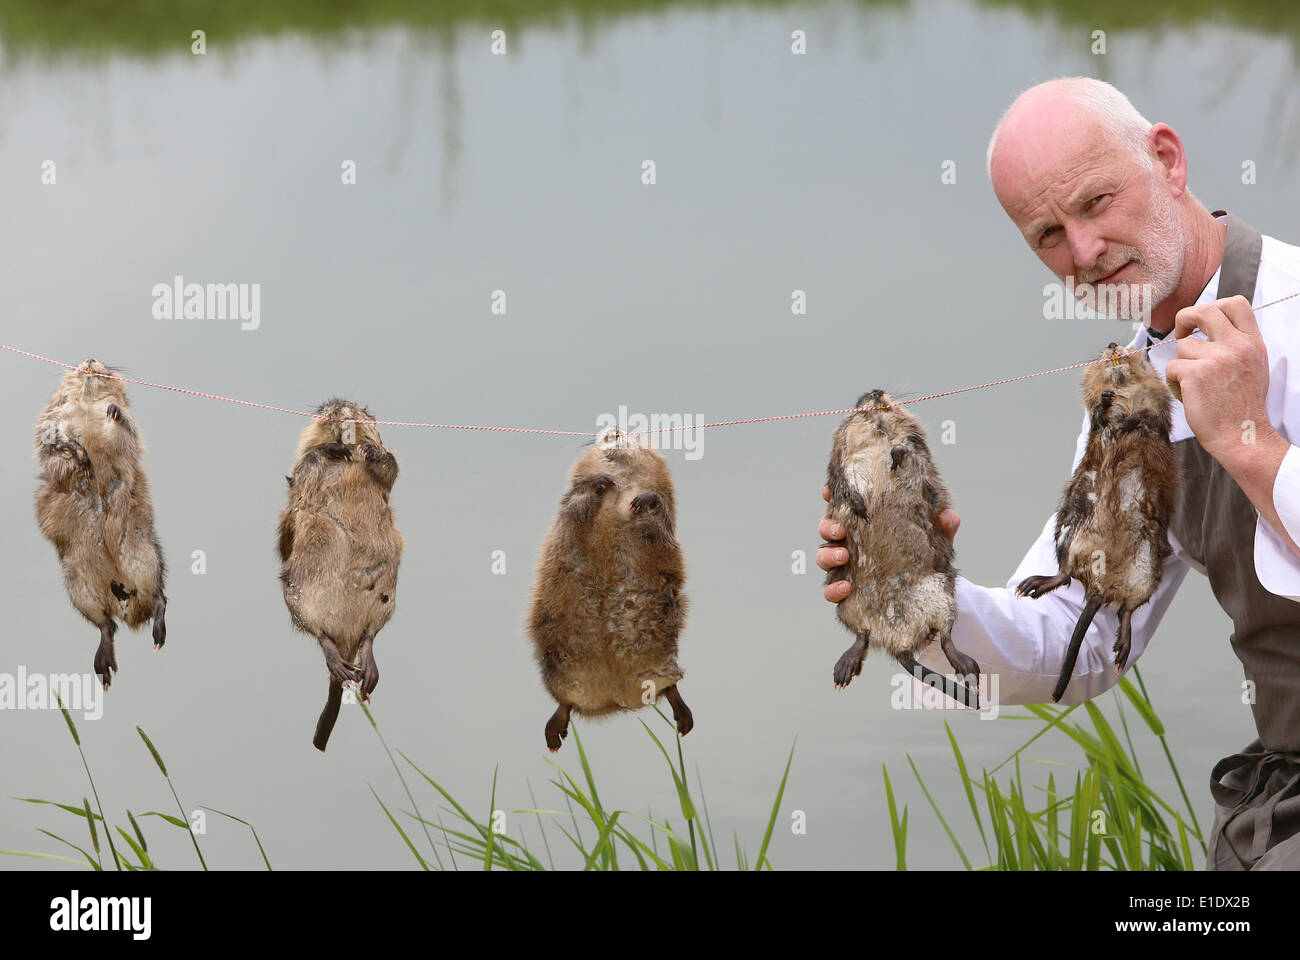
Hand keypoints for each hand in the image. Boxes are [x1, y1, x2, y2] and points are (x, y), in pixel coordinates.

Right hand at [816, 486, 959, 601]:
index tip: (828, 492)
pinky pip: (831, 591)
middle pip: (827, 529)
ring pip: (823, 557)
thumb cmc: (925, 555)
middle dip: (828, 526)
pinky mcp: (847, 592)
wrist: (928, 592)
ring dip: (828, 555)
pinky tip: (846, 588)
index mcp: (866, 524)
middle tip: (840, 530)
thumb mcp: (935, 538)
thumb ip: (942, 526)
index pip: (843, 506)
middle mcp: (850, 543)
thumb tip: (948, 517)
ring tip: (843, 557)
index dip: (831, 496)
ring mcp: (845, 567)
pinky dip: (834, 589)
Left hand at [1165, 295, 1278, 464]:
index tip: (1201, 321)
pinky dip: (1174, 381)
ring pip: (1182, 346)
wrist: (1242, 434)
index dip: (1213, 305)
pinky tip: (1189, 394)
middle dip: (1185, 318)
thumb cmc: (1243, 406)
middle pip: (1204, 311)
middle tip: (1180, 333)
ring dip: (1182, 364)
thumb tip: (1214, 330)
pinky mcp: (1196, 374)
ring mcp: (1216, 359)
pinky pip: (1172, 368)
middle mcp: (1237, 346)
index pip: (1235, 304)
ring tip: (1195, 384)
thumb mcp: (1254, 366)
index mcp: (1252, 342)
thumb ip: (1237, 345)